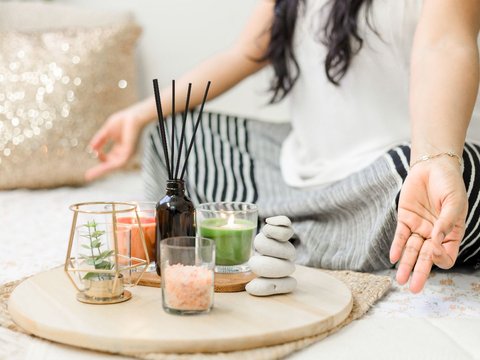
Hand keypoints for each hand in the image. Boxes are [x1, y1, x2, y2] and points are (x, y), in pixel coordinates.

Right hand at [85, 105, 145, 180]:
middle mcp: (124, 153)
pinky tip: (100, 169)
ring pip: (113, 166)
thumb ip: (100, 139)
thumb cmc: (124, 120)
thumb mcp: (107, 131)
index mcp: (121, 148)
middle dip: (100, 170)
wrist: (134, 115)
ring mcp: (128, 153)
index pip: (110, 158)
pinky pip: (118, 163)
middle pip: (110, 165)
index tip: (94, 152)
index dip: (101, 158)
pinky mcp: (129, 153)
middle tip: (87, 177)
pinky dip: (108, 166)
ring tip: (90, 176)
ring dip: (101, 171)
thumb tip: (91, 149)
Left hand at [389, 157, 466, 292]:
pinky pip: (400, 236)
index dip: (440, 257)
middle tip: (413, 288)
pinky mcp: (406, 219)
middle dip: (420, 273)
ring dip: (405, 265)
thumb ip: (446, 222)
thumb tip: (436, 241)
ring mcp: (419, 228)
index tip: (434, 248)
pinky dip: (396, 247)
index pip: (446, 255)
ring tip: (400, 280)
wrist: (433, 167)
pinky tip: (393, 258)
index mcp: (451, 234)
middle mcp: (434, 235)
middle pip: (426, 258)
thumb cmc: (449, 185)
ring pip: (411, 251)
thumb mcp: (454, 202)